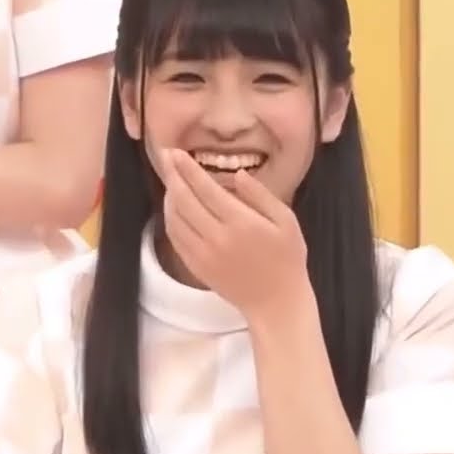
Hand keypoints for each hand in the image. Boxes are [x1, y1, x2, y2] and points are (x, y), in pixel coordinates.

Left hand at [157, 148, 309, 313]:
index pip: (205, 189)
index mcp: (241, 222)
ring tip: (171, 181)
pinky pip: (175, 238)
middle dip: (173, 176)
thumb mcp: (287, 222)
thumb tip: (238, 174)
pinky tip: (174, 208)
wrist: (276, 301)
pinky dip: (170, 219)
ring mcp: (203, 253)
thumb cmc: (288, 259)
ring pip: (175, 219)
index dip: (188, 169)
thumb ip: (261, 196)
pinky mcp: (196, 266)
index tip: (176, 153)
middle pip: (184, 200)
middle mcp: (216, 237)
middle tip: (166, 158)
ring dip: (169, 196)